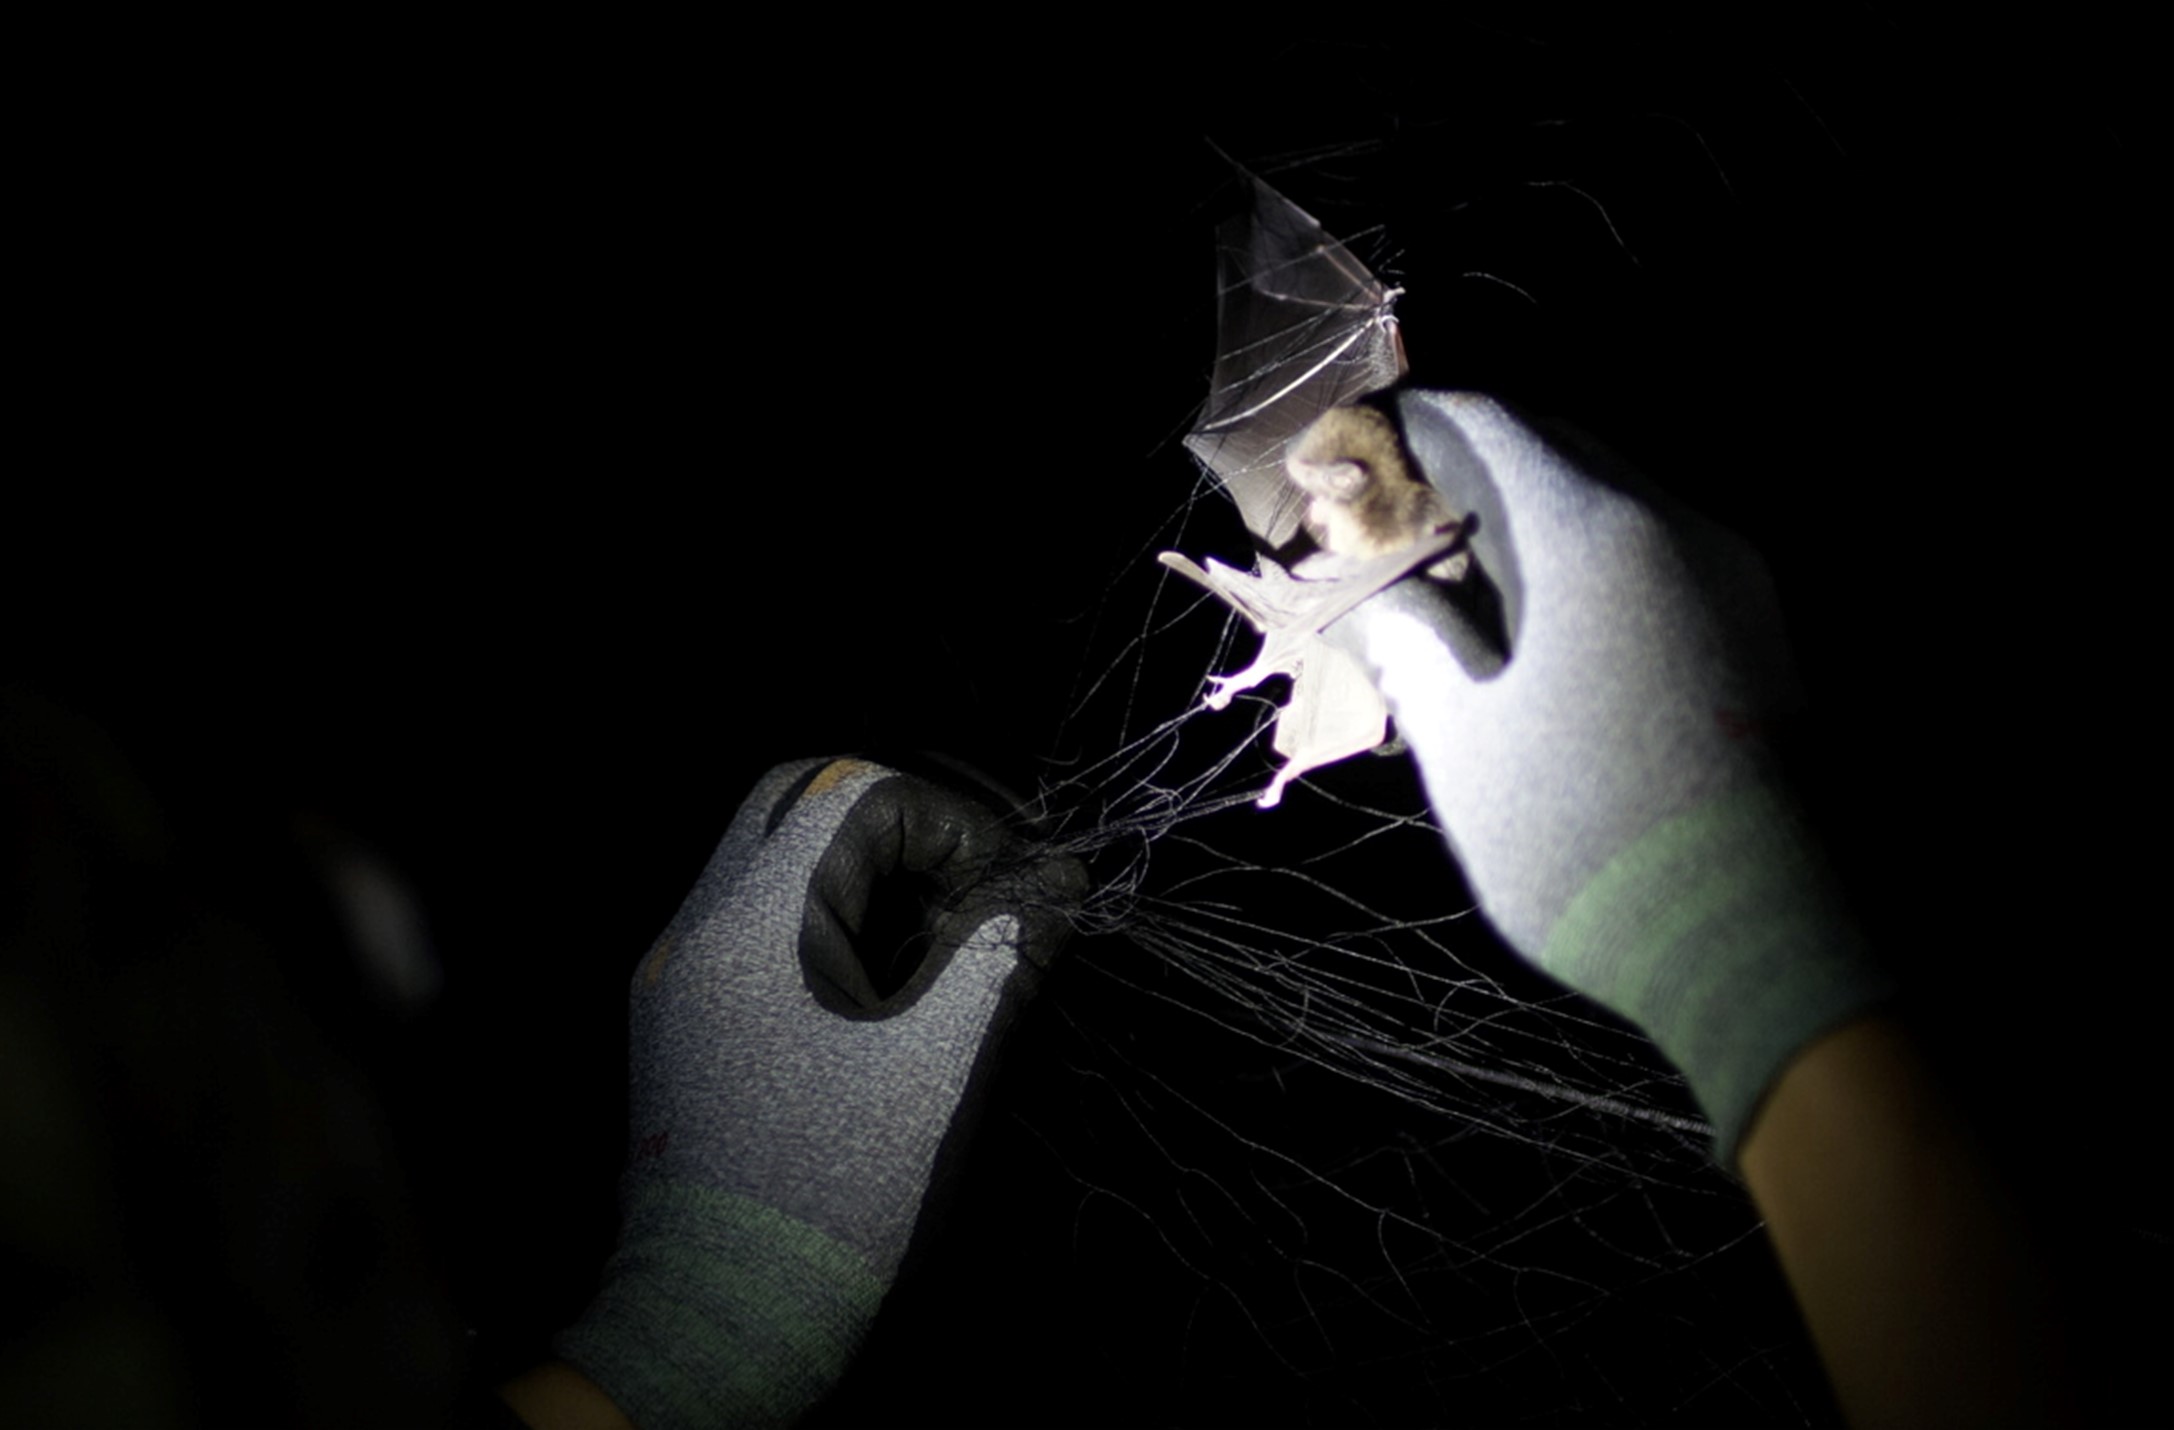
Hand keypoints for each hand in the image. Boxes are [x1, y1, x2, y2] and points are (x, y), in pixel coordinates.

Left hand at [551, 757, 1082, 1429]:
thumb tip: (1061, 879)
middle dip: (899, 828)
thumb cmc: (840, 1193)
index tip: (1003, 889)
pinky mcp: (682, 1020)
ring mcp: (679, 974)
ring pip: (773, 858)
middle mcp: (699, 928)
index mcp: (755, 923)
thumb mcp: (945, 1064)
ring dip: (865, 876)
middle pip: (799, 800)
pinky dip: (829, 923)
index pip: (854, 790)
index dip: (949, 819)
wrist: (720, 1319)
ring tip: (935, 955)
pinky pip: (757, 923)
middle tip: (966, 899)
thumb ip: (1005, 950)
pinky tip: (883, 997)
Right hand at [1353, 390, 1891, 1157]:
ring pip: (1615, 499)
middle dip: (1470, 462)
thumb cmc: (1590, 844)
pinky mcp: (1761, 634)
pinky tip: (1542, 623)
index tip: (1353, 452)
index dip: (1410, 426)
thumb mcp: (1467, 748)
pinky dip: (1585, 557)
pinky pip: (1656, 553)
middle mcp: (1677, 528)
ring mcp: (1734, 579)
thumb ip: (1414, 645)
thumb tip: (1384, 590)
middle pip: (1559, 446)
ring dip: (1531, 510)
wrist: (1769, 949)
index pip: (1487, 425)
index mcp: (1594, 534)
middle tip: (1396, 511)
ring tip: (1459, 570)